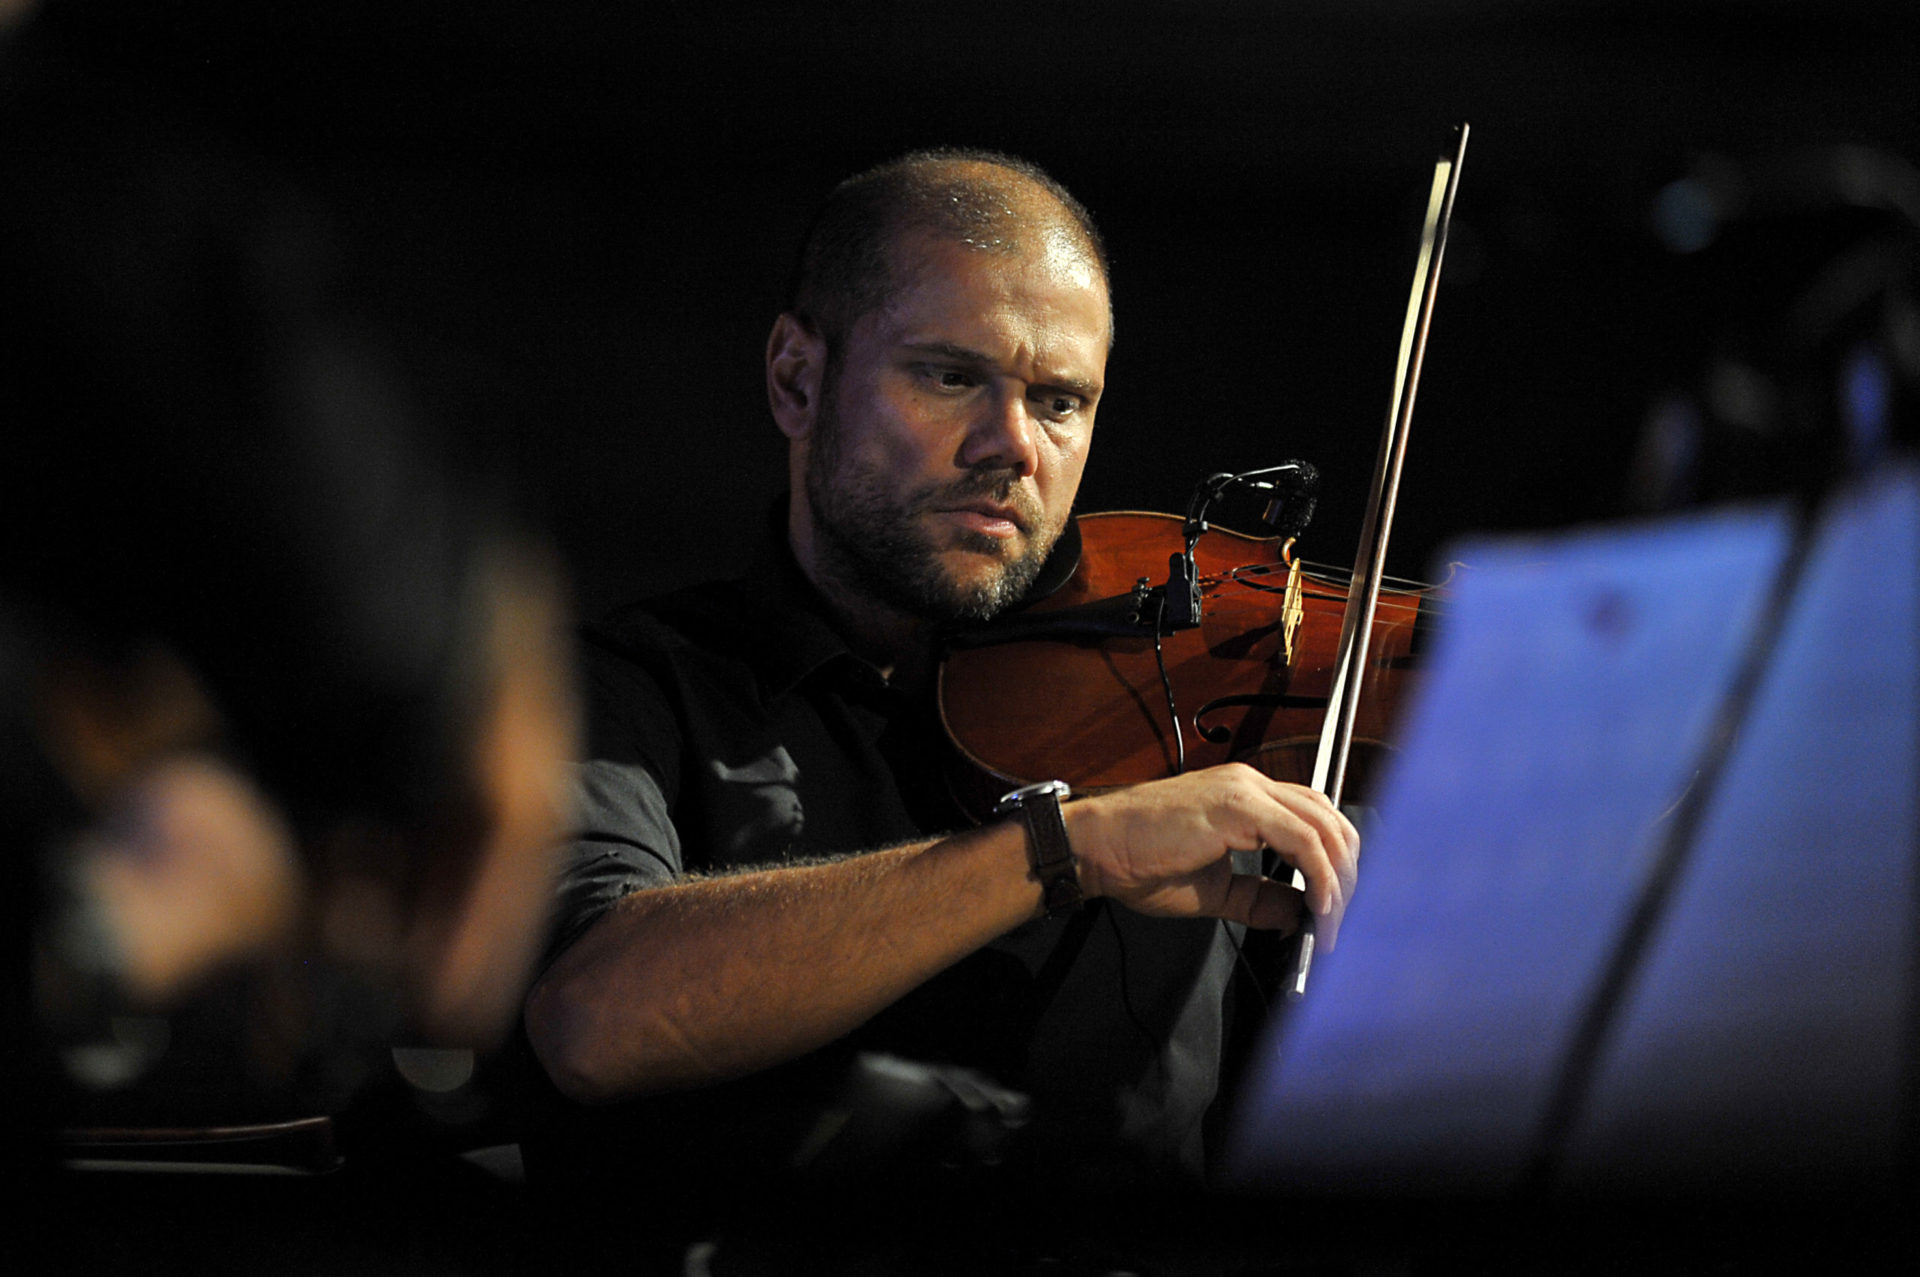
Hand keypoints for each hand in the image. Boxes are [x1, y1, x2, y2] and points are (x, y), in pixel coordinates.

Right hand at [1062, 763, 1359, 947]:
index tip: (1336, 910)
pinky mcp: (1239, 807)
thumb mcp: (1215, 890)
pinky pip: (1304, 841)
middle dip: (1350, 875)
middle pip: (1332, 821)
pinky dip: (1321, 878)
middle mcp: (1252, 784)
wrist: (1096, 847)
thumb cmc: (1139, 861)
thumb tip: (1300, 916)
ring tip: (1334, 922)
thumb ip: (1261, 899)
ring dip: (1341, 881)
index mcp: (1247, 797)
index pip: (1316, 820)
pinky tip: (1319, 908)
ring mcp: (1247, 791)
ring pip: (1326, 828)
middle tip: (1342, 922)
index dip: (1337, 865)